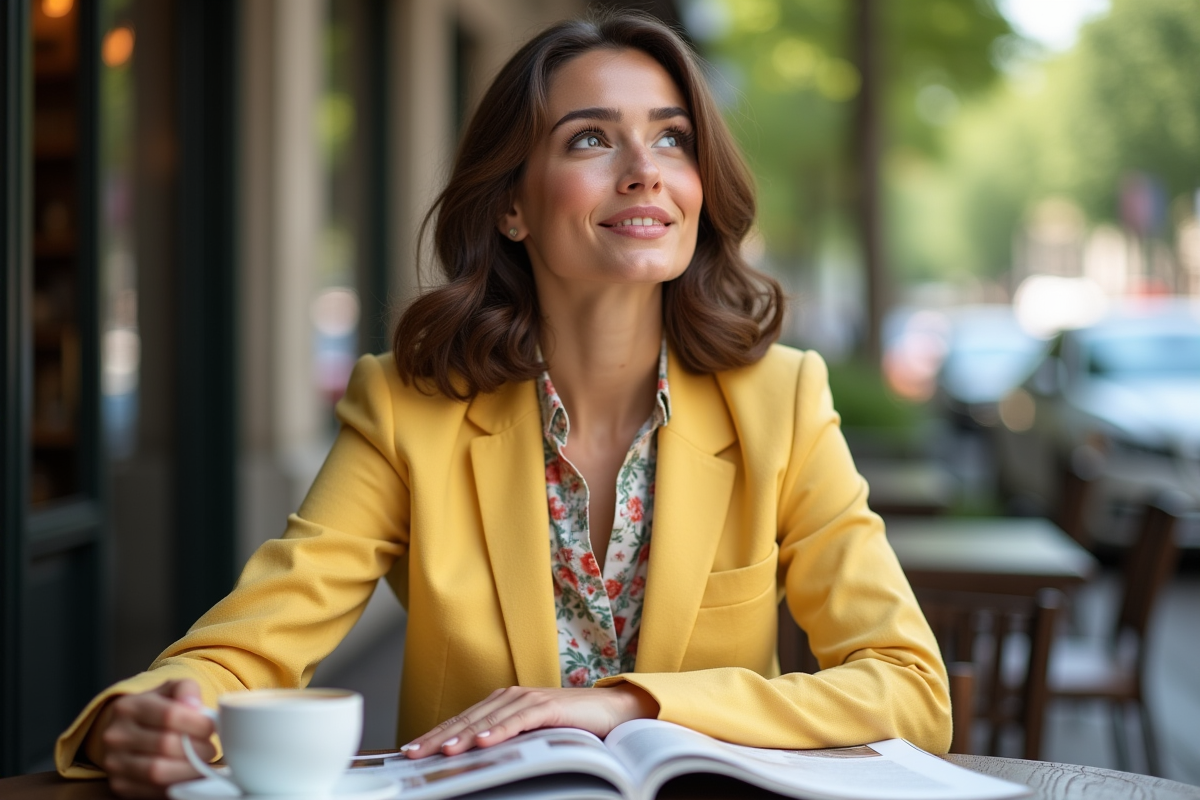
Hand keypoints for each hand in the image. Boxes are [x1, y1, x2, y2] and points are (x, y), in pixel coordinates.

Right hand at [83, 679, 215, 797]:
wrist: (127, 732)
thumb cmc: (157, 709)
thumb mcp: (170, 690)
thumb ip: (186, 690)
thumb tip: (194, 706)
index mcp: (129, 707)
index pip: (169, 715)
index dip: (198, 724)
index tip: (212, 728)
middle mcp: (116, 735)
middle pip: (165, 745)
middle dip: (197, 749)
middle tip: (210, 749)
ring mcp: (114, 762)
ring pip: (158, 772)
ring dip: (189, 770)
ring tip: (202, 762)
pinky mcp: (119, 785)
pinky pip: (153, 791)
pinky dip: (177, 785)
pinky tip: (189, 776)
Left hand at [401, 684, 658, 758]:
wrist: (613, 712)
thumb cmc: (572, 727)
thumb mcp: (531, 737)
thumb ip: (506, 741)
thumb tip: (473, 760)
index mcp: (503, 703)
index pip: (462, 722)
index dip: (435, 735)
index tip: (411, 751)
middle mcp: (511, 697)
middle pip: (468, 719)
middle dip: (438, 737)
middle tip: (413, 754)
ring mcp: (529, 699)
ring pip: (489, 719)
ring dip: (464, 736)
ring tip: (442, 752)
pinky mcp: (549, 706)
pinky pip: (520, 720)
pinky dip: (500, 731)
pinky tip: (483, 743)